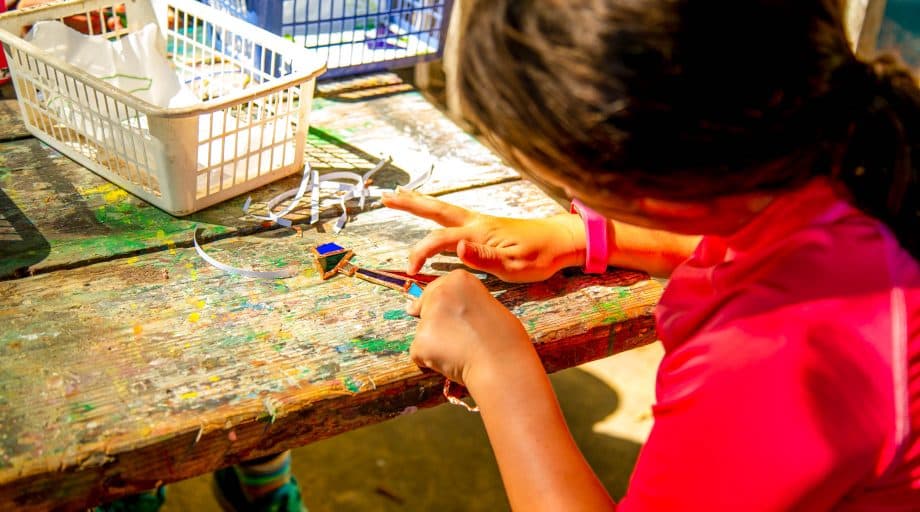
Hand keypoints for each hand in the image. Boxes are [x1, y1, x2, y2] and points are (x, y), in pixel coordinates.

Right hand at [382, 188, 584, 282]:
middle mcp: (476, 222)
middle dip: (410, 203)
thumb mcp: (515, 264)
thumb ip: (485, 257)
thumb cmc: (541, 256)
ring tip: (399, 197)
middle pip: (436, 210)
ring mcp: (480, 223)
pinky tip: (432, 217)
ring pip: (443, 210)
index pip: (440, 240)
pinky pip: (453, 217)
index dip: (421, 253)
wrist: (562, 241)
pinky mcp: (485, 228)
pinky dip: (436, 213)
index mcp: (479, 232)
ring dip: (420, 204)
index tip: (411, 271)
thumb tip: (457, 248)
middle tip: (385, 196)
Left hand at [406, 270, 533, 387]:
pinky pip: (418, 354)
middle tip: (460, 339)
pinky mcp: (420, 341)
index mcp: (459, 279)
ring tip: (460, 352)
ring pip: (422, 332)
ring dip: (435, 344)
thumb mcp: (486, 304)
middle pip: (425, 308)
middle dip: (436, 324)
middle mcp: (441, 293)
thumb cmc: (503, 338)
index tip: (458, 320)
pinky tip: (451, 363)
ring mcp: (429, 317)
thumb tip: (443, 311)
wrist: (503, 364)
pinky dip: (430, 361)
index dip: (444, 308)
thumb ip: (463, 302)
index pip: (436, 289)